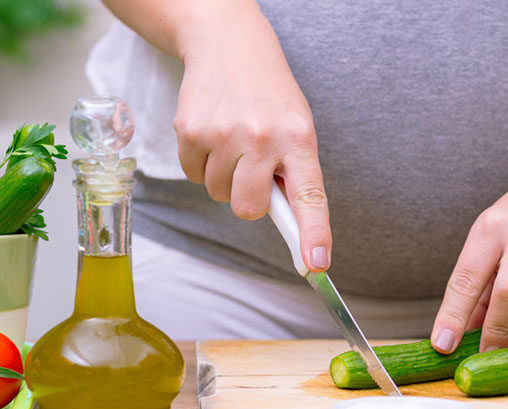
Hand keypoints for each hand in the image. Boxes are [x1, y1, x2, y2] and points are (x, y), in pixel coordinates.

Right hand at [172, 11, 330, 270]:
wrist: (229, 45)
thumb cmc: (269, 96)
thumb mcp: (295, 126)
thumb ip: (293, 172)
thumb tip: (290, 226)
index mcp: (299, 138)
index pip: (310, 196)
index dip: (313, 234)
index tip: (316, 264)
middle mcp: (263, 137)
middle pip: (248, 208)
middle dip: (248, 200)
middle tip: (252, 171)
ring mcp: (224, 134)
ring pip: (218, 193)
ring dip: (223, 177)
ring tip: (233, 141)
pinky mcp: (190, 130)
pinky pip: (192, 174)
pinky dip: (200, 162)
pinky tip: (212, 134)